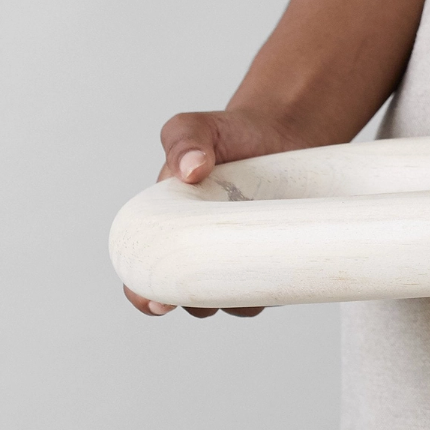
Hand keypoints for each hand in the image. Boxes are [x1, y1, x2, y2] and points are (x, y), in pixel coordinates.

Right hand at [123, 107, 307, 319]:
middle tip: (215, 288)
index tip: (158, 302)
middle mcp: (201, 251)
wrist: (281, 130)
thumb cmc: (229, 133)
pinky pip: (273, 286)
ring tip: (254, 270)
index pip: (144, 277)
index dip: (146, 295)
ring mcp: (240, 257)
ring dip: (241, 298)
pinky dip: (276, 284)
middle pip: (190, 299)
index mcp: (168, 230)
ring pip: (234, 301)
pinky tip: (284, 265)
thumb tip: (190, 170)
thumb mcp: (196, 127)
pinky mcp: (276, 256)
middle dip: (198, 302)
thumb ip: (183, 141)